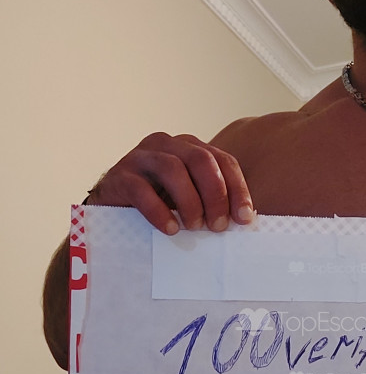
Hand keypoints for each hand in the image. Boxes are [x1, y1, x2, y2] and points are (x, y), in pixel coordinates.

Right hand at [85, 132, 253, 233]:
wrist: (112, 210)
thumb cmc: (158, 205)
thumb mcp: (189, 199)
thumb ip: (213, 202)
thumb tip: (245, 221)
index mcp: (190, 148)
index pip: (223, 161)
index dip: (237, 189)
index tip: (244, 219)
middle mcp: (167, 144)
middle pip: (201, 160)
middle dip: (215, 195)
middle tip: (218, 226)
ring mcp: (141, 157)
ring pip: (173, 169)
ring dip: (190, 202)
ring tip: (193, 228)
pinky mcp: (119, 175)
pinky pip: (142, 190)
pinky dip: (159, 212)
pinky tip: (170, 229)